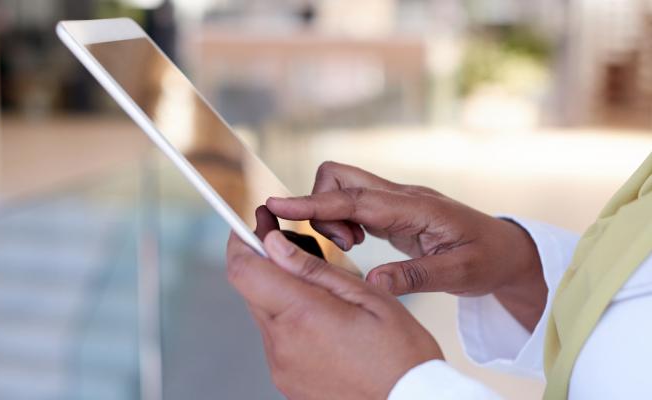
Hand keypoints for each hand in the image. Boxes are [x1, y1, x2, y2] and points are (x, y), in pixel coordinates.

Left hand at [226, 208, 442, 399]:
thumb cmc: (401, 353)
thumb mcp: (367, 297)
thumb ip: (314, 269)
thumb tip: (272, 243)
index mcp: (302, 314)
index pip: (244, 269)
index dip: (242, 239)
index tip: (257, 222)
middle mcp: (282, 343)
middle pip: (251, 288)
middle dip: (267, 262)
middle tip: (293, 245)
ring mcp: (281, 366)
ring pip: (264, 313)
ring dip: (281, 293)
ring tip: (321, 293)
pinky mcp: (286, 380)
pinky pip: (276, 339)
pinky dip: (290, 321)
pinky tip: (322, 322)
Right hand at [266, 162, 545, 330]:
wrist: (507, 249)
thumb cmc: (487, 259)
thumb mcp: (459, 274)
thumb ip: (415, 277)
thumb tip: (372, 283)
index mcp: (414, 208)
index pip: (353, 199)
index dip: (312, 202)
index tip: (276, 204)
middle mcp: (400, 197)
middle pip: (340, 177)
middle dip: (320, 204)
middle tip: (341, 243)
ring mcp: (395, 201)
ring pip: (343, 189)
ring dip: (331, 214)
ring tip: (349, 247)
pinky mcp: (392, 211)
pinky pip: (352, 204)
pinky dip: (341, 219)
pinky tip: (353, 243)